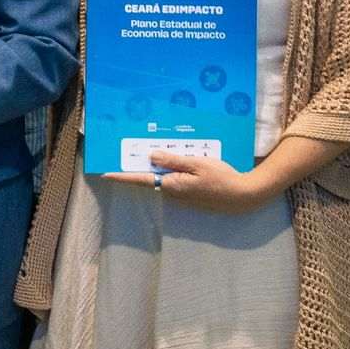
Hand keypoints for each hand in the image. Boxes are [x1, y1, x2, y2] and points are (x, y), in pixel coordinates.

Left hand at [104, 150, 270, 213]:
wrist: (244, 196)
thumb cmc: (221, 178)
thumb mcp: (197, 163)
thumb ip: (172, 160)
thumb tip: (150, 156)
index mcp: (171, 185)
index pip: (140, 180)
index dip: (122, 175)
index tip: (105, 174)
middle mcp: (172, 194)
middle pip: (151, 178)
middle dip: (141, 166)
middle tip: (130, 150)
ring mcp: (182, 198)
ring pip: (163, 180)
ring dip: (158, 168)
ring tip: (154, 149)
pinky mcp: (190, 197)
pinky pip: (174, 183)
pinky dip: (171, 172)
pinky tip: (176, 161)